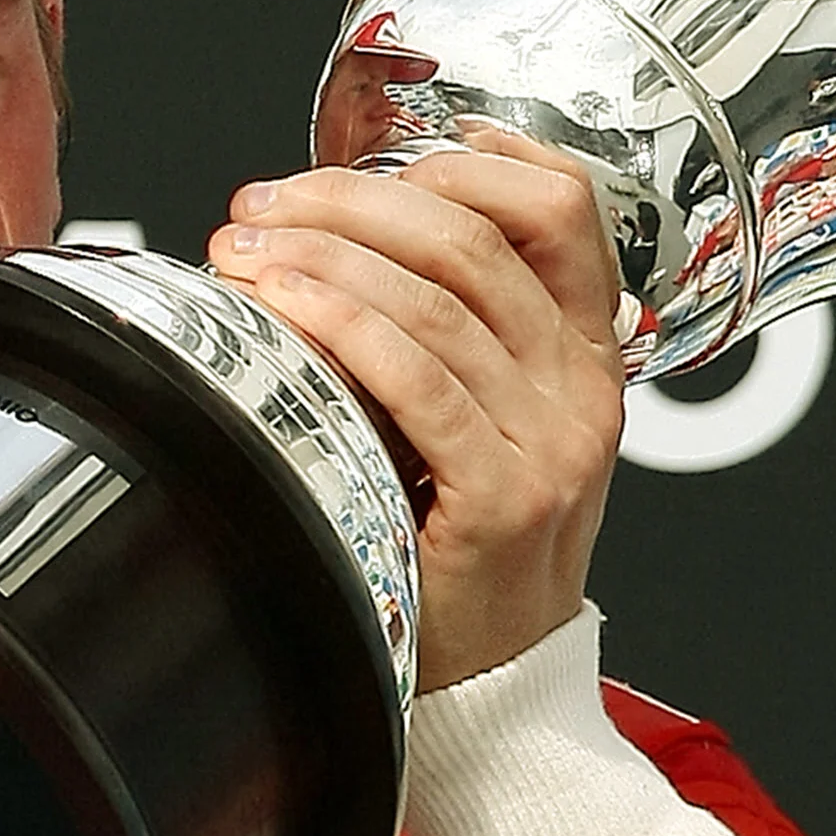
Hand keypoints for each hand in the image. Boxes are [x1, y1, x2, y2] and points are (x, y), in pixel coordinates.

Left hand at [208, 124, 623, 690]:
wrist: (497, 687)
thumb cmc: (464, 551)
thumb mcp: (482, 425)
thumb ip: (448, 337)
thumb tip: (337, 236)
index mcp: (589, 355)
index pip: (563, 208)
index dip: (474, 158)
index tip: (388, 148)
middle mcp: (584, 388)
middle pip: (475, 238)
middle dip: (353, 201)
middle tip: (265, 204)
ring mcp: (553, 442)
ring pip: (439, 300)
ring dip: (325, 255)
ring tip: (246, 249)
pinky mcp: (505, 496)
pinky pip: (418, 381)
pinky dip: (343, 326)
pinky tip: (283, 305)